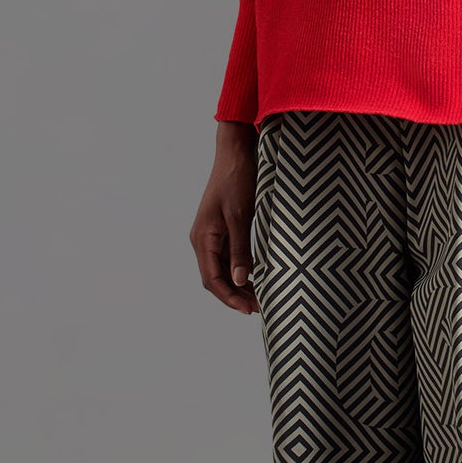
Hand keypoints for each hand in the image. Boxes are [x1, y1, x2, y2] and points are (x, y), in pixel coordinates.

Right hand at [192, 122, 259, 312]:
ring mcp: (211, 235)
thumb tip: (240, 281)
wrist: (235, 153)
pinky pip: (227, 257)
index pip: (212, 279)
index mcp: (203, 238)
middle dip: (234, 295)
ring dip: (238, 285)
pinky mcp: (221, 229)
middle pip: (215, 278)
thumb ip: (240, 250)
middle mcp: (202, 239)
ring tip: (259, 296)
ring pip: (222, 269)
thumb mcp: (240, 217)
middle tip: (258, 307)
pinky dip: (240, 270)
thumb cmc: (236, 180)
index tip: (248, 309)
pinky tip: (255, 276)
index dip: (229, 297)